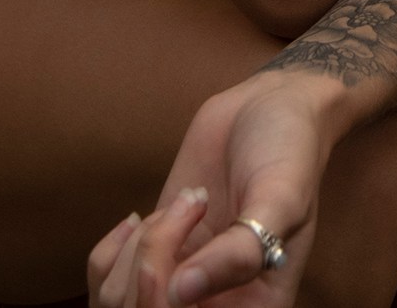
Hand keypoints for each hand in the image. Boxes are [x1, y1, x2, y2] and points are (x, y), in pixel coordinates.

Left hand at [87, 74, 329, 306]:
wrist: (269, 108)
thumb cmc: (290, 153)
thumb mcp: (281, 198)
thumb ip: (241, 251)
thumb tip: (182, 293)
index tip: (179, 268)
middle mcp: (215, 304)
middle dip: (153, 265)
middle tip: (193, 203)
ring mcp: (178, 281)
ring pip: (119, 303)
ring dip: (142, 247)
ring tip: (186, 201)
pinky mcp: (152, 253)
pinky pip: (105, 277)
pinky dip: (115, 248)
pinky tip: (145, 217)